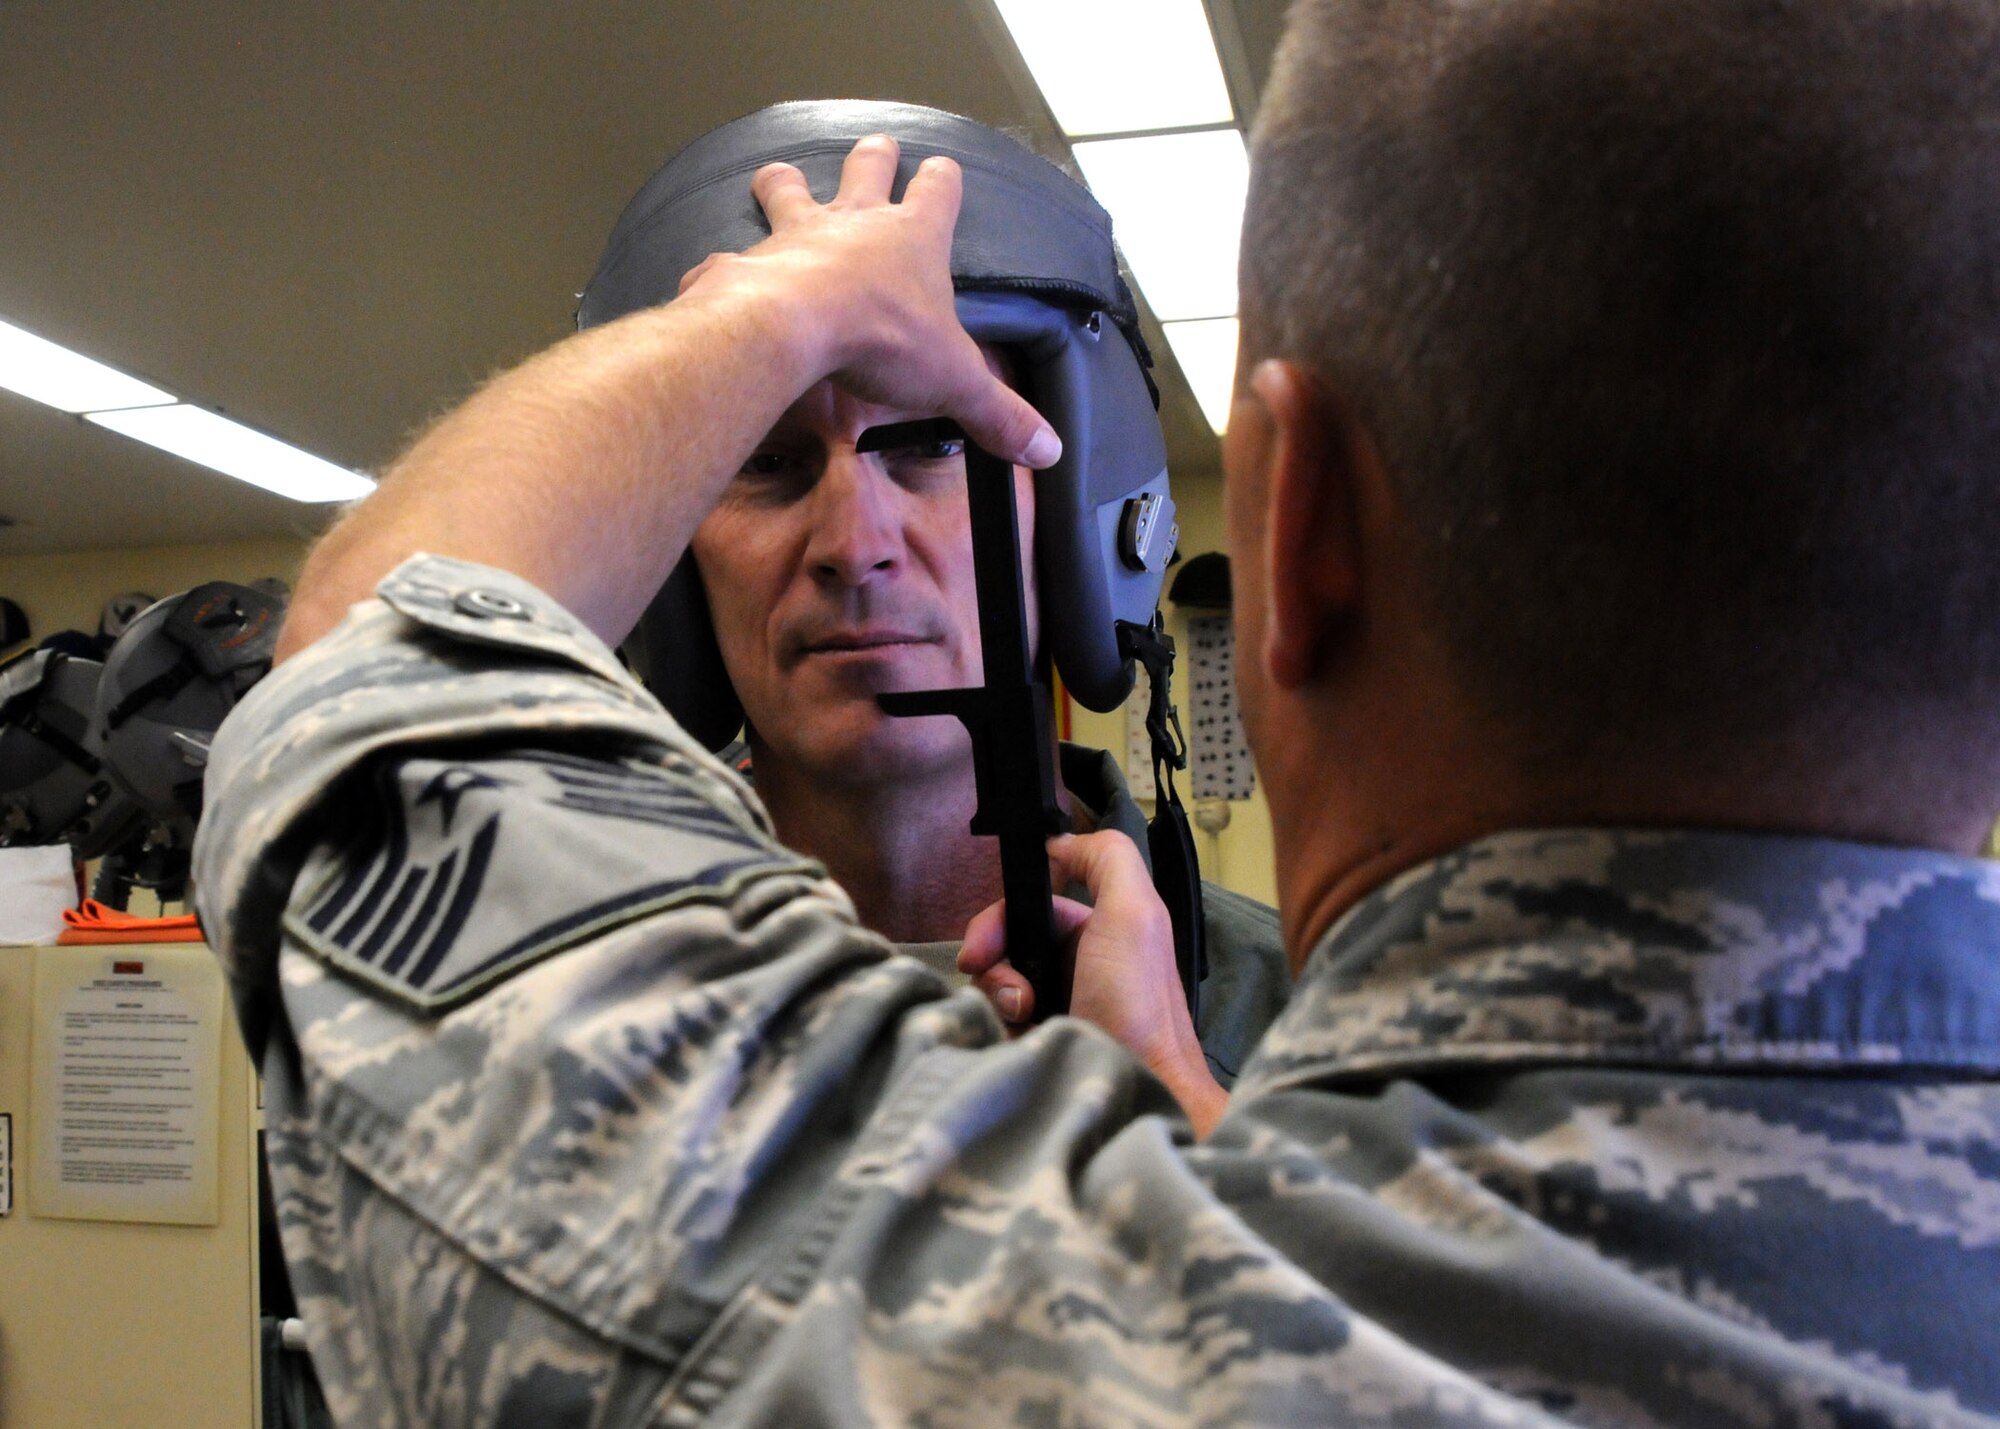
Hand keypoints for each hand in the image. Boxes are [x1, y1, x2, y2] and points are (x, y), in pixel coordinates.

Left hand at [677, 134, 1060, 470]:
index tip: (943, 169)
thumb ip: (999, 414)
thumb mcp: (955, 383)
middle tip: (876, 148)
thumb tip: (1049, 449)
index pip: (938, 190)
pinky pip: (731, 255)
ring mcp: (796, 234)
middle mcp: (854, 222)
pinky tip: (720, 274)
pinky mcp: (747, 261)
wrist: (794, 328)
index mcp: (913, 238)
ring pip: (789, 185)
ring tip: (781, 179)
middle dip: (875, 157)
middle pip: (867, 167)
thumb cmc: (883, 339)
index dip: (942, 180)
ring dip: (786, 182)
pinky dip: (727, 265)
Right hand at [959, 832, 1227, 1136]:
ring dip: (998, 1000)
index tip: (980, 947)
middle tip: (1011, 991)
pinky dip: (1000, 1032)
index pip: (1025, 908)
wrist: (1139, 1092)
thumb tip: (1059, 842)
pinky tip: (1022, 1041)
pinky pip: (996, 1029)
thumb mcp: (1136, 913)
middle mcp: (1073, 966)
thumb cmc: (1140, 1007)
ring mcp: (1055, 1010)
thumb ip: (1107, 858)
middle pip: (1002, 948)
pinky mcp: (1041, 1048)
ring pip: (993, 989)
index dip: (998, 921)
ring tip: (1026, 1018)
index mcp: (1096, 930)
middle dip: (992, 964)